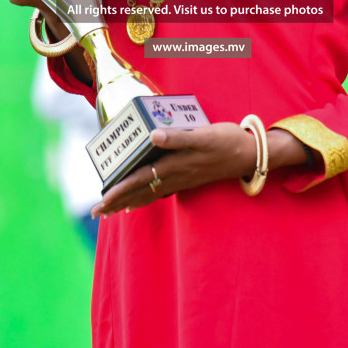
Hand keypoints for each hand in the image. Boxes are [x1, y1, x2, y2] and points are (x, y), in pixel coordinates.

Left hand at [92, 125, 313, 216]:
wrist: (251, 153)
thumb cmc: (227, 140)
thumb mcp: (204, 135)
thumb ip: (178, 137)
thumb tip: (153, 136)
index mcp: (175, 165)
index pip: (140, 179)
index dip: (120, 189)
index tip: (101, 200)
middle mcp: (176, 175)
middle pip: (140, 191)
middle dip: (117, 201)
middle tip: (96, 213)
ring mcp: (182, 179)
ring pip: (150, 193)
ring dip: (129, 201)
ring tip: (111, 211)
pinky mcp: (189, 177)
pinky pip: (162, 191)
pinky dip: (147, 197)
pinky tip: (140, 200)